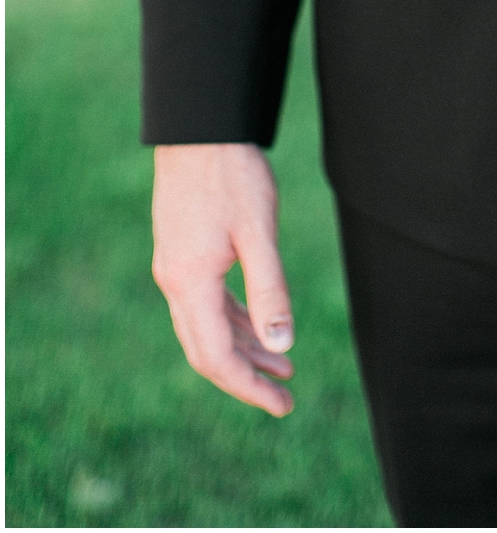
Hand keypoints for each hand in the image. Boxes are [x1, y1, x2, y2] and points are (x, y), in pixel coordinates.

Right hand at [151, 142, 294, 415]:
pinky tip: (259, 324)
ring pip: (207, 326)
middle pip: (207, 350)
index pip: (216, 356)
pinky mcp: (183, 253)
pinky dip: (234, 319)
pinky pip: (207, 302)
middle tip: (285, 396)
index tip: (281, 404)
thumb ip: (270, 289)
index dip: (248, 386)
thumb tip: (283, 344)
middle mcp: (175, 282)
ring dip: (244, 347)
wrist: (199, 129)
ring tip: (284, 363)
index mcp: (190, 283)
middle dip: (246, 377)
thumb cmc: (232, 175)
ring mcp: (175, 268)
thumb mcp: (258, 232)